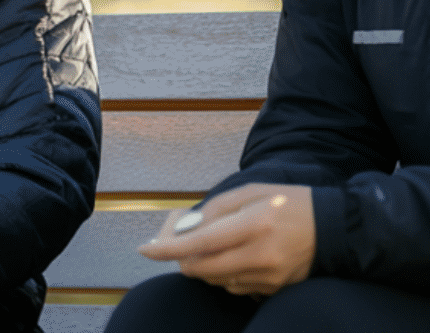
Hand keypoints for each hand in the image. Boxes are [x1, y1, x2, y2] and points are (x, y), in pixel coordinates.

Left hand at [137, 184, 315, 296]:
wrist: (334, 228)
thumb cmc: (288, 203)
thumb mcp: (249, 193)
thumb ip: (214, 210)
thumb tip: (185, 229)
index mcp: (253, 225)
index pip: (199, 243)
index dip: (167, 248)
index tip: (146, 250)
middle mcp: (260, 256)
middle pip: (201, 268)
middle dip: (181, 258)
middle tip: (179, 242)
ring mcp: (268, 277)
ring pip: (215, 279)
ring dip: (202, 265)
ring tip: (211, 244)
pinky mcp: (273, 288)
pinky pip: (234, 286)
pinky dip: (223, 272)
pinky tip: (233, 255)